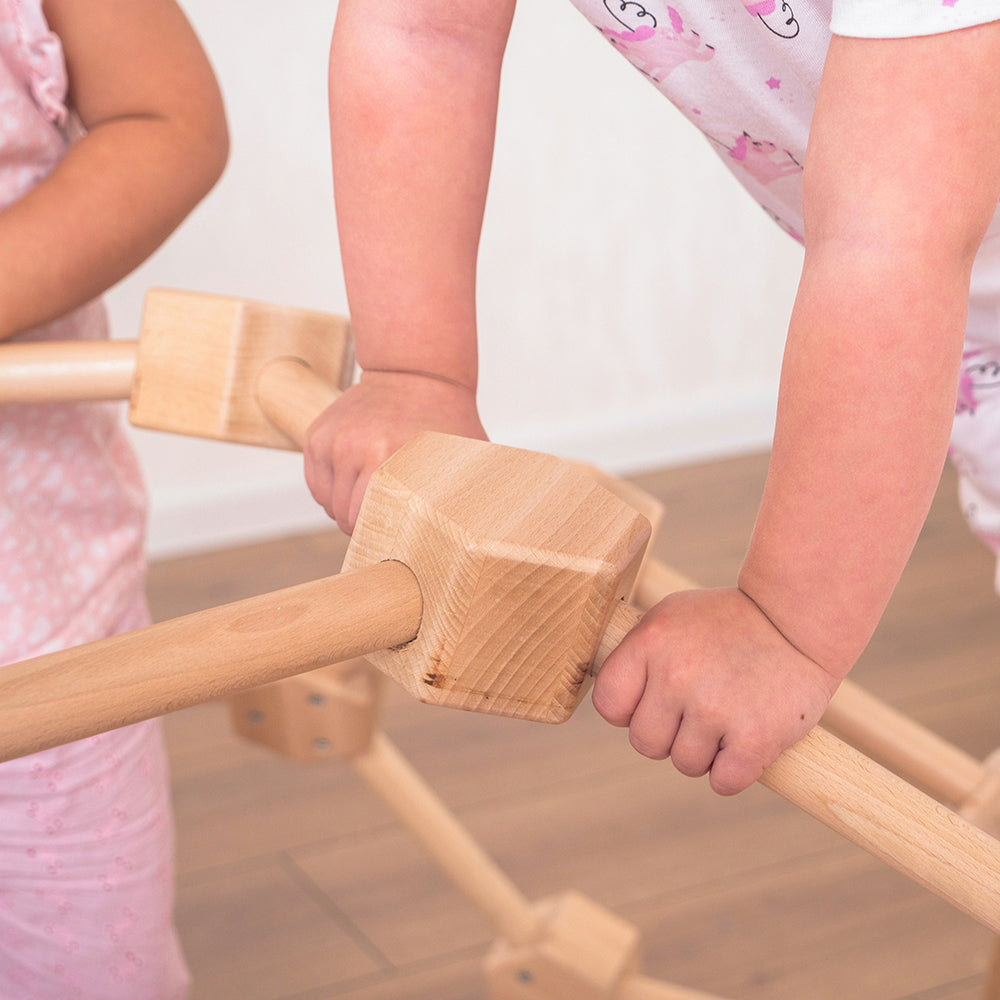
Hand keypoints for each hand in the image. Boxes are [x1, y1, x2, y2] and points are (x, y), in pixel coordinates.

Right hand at [303, 369, 486, 533]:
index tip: (395, 541)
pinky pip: (316, 484)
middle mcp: (352, 447)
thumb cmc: (443, 419)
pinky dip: (331, 493)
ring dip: (345, 510)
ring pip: (327, 503)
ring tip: (371, 501)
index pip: (367, 520)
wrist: (413, 372)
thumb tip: (478, 534)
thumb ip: (466, 493)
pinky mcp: (316, 435)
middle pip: (344, 516)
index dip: (381, 537)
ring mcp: (331, 440)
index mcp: (385, 455)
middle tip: (386, 521)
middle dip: (363, 526)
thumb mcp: (463, 456)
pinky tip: (354, 488)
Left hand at [592, 588, 839, 794]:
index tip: (656, 701)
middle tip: (700, 708)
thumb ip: (636, 657)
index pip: (609, 705)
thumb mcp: (671, 618)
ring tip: (729, 715)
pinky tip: (747, 739)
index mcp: (651, 642)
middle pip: (645, 743)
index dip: (630, 710)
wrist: (799, 620)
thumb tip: (611, 706)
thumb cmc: (729, 622)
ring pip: (685, 764)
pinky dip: (735, 770)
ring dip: (706, 752)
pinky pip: (723, 782)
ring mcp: (716, 708)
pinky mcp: (755, 737)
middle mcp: (677, 675)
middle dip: (669, 735)